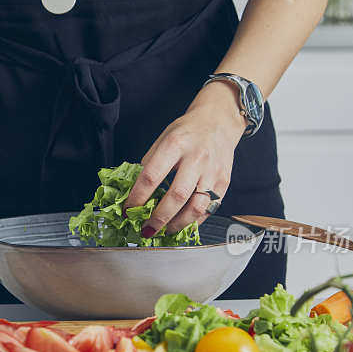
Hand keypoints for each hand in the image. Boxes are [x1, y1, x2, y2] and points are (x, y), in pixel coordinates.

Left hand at [124, 81, 247, 236]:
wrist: (218, 121)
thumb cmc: (187, 131)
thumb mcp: (162, 139)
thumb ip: (149, 164)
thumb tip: (134, 192)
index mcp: (175, 144)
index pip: (151, 177)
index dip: (137, 198)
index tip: (128, 211)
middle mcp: (196, 158)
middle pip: (176, 196)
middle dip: (158, 218)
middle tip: (146, 229)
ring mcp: (213, 171)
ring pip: (196, 207)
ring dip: (178, 224)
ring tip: (165, 230)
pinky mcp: (224, 181)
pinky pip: (209, 208)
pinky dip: (194, 221)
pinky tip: (182, 223)